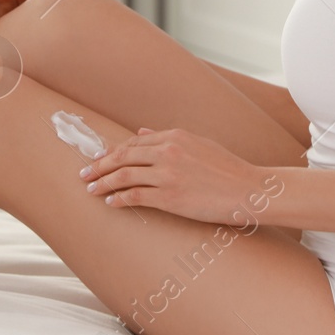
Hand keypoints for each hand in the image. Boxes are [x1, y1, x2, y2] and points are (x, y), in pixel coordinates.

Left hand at [79, 127, 284, 227]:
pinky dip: (118, 197)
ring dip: (103, 182)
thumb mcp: (198, 144)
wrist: (249, 190)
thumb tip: (141, 132)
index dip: (113, 152)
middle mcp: (168, 151)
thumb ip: (168, 139)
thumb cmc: (228, 169)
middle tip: (84, 174)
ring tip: (90, 189)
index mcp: (174, 136)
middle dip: (99, 165)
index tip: (100, 160)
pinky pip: (135, 195)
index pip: (133, 142)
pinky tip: (110, 201)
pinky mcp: (169, 196)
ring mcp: (167, 174)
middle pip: (123, 156)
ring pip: (124, 175)